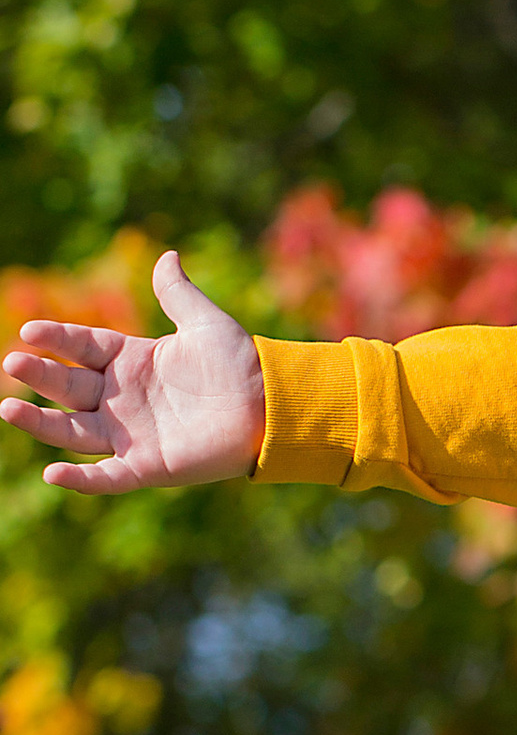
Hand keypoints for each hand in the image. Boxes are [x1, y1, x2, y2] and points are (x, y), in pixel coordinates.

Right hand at [1, 252, 265, 491]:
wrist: (272, 407)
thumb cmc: (241, 364)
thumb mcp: (205, 323)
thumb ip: (177, 294)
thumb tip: (168, 255)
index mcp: (132, 360)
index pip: (82, 346)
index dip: (56, 338)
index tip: (30, 332)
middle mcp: (122, 397)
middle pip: (69, 386)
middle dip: (40, 376)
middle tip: (12, 364)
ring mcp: (131, 434)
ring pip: (73, 430)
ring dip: (40, 423)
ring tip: (7, 409)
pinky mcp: (147, 466)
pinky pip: (106, 476)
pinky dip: (81, 479)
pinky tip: (52, 475)